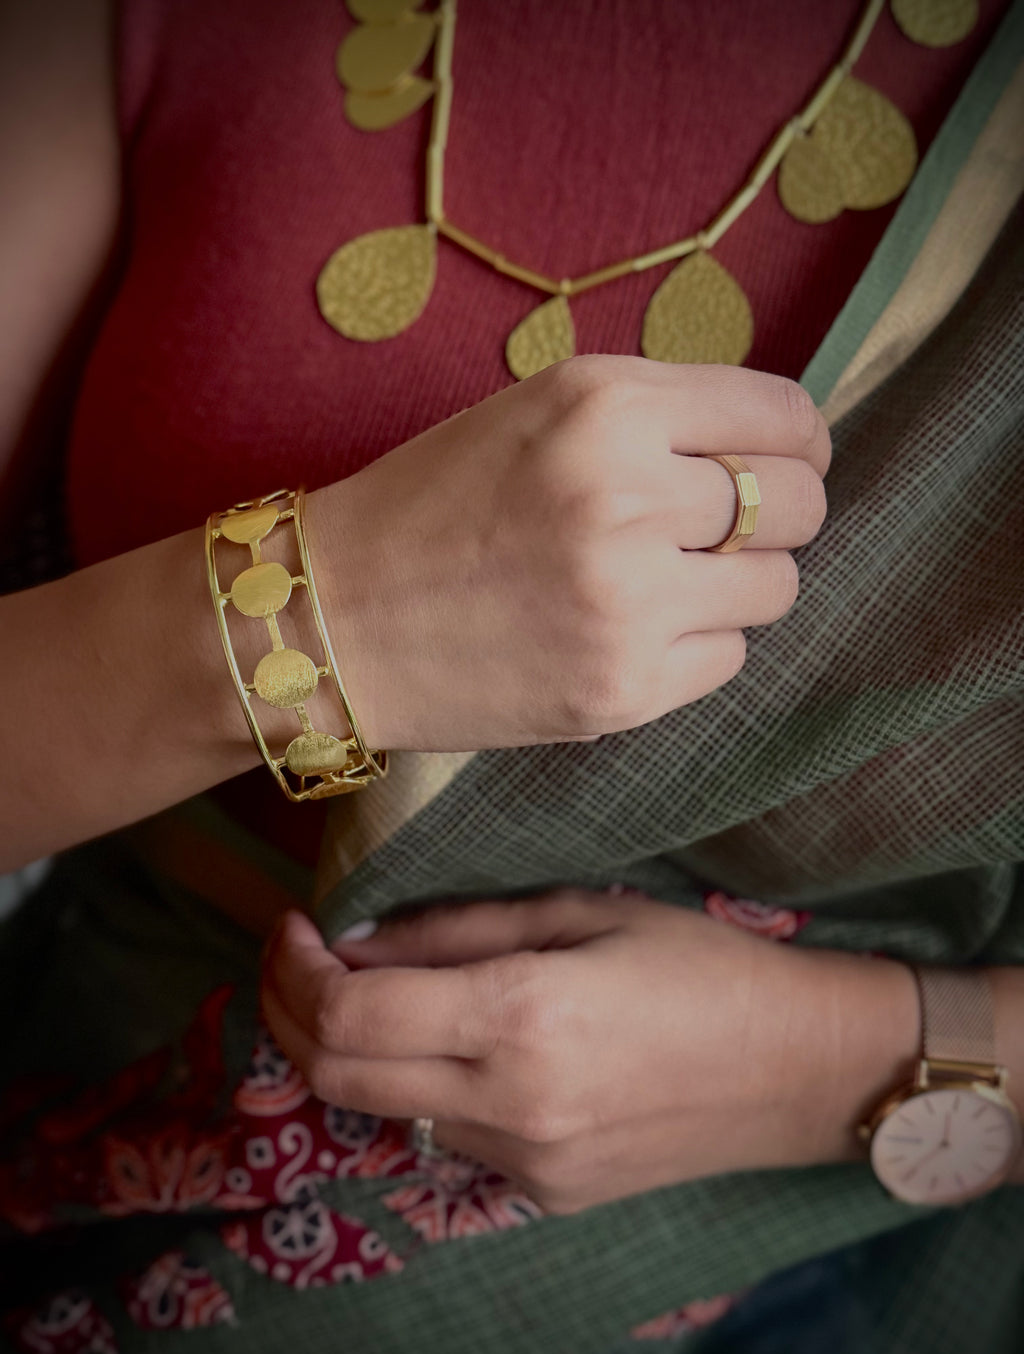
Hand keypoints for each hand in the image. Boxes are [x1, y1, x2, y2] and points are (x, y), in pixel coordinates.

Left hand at [261, 889, 911, 1214]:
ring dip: (346, 1049)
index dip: (294, 968)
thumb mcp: (581, 910)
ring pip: (380, 1109)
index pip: (348, 1013)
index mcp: (523, 1016)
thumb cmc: (700, 965)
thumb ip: (458, 928)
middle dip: (290, 1010)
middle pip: (338, 1074)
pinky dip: (410, 1084)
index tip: (292, 923)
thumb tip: (357, 938)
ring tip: (362, 989)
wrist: (798, 1069)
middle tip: (295, 954)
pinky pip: (440, 1136)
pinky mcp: (541, 1192)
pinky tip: (440, 1041)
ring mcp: (523, 1163)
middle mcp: (510, 1105)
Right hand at [307, 356, 828, 751]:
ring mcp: (630, 603)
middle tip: (722, 529)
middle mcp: (628, 497)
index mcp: (606, 405)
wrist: (336, 619)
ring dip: (737, 586)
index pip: (785, 416)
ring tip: (663, 585)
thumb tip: (777, 441)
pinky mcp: (624, 689)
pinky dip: (695, 646)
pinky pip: (730, 658)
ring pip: (777, 589)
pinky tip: (629, 634)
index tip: (787, 459)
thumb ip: (654, 415)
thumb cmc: (432, 504)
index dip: (797, 441)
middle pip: (800, 504)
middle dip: (779, 514)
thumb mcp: (539, 412)